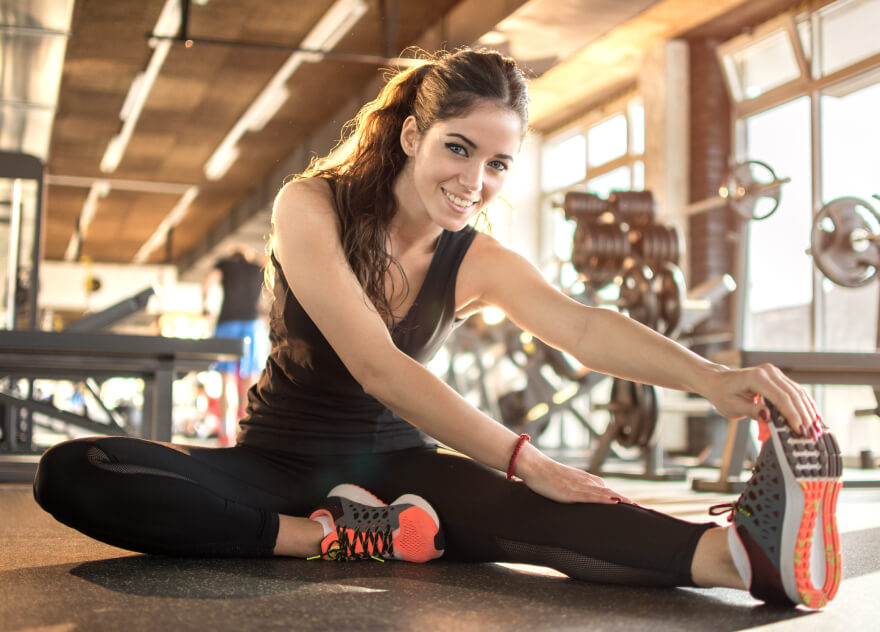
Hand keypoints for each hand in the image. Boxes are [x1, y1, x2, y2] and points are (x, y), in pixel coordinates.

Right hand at [516, 444, 632, 504]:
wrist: (536, 466)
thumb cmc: (548, 476)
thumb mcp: (567, 483)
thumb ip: (579, 490)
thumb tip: (587, 500)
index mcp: (588, 481)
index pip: (610, 492)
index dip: (624, 501)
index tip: (638, 509)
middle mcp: (588, 482)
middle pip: (613, 493)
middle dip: (628, 502)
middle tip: (644, 511)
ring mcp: (581, 486)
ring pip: (607, 494)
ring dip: (622, 500)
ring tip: (637, 508)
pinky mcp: (572, 492)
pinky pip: (593, 496)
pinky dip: (606, 499)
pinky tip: (616, 502)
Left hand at [701, 363, 821, 438]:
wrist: (718, 381)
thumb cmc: (723, 394)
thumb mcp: (732, 407)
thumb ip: (751, 411)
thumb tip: (769, 416)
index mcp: (756, 377)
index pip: (781, 397)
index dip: (793, 415)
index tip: (800, 430)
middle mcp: (768, 372)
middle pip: (793, 395)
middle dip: (805, 416)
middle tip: (813, 434)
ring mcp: (775, 373)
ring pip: (798, 392)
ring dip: (809, 411)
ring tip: (817, 429)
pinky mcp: (778, 377)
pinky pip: (796, 391)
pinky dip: (805, 405)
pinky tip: (813, 417)